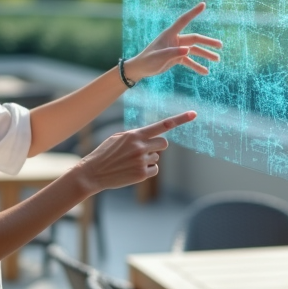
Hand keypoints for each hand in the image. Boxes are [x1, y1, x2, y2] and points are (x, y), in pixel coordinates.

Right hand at [74, 111, 196, 193]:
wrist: (93, 172)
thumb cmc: (105, 153)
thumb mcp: (118, 138)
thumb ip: (136, 136)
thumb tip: (153, 138)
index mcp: (135, 134)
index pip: (162, 125)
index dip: (180, 119)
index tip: (194, 114)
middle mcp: (140, 146)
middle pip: (164, 144)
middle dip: (157, 146)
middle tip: (144, 150)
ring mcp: (142, 161)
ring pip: (157, 158)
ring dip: (148, 159)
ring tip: (130, 162)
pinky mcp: (142, 174)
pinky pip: (154, 169)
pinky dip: (147, 170)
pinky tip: (133, 170)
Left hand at [124, 2, 222, 82]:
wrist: (140, 69)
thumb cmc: (148, 60)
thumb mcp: (160, 57)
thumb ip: (174, 53)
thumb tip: (188, 50)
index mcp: (170, 34)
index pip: (183, 20)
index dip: (193, 12)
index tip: (203, 4)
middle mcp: (175, 39)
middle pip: (195, 39)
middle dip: (208, 42)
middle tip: (221, 46)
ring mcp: (177, 48)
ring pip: (194, 50)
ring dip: (205, 54)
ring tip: (217, 59)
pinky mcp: (176, 57)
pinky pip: (189, 60)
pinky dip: (196, 66)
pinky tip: (205, 72)